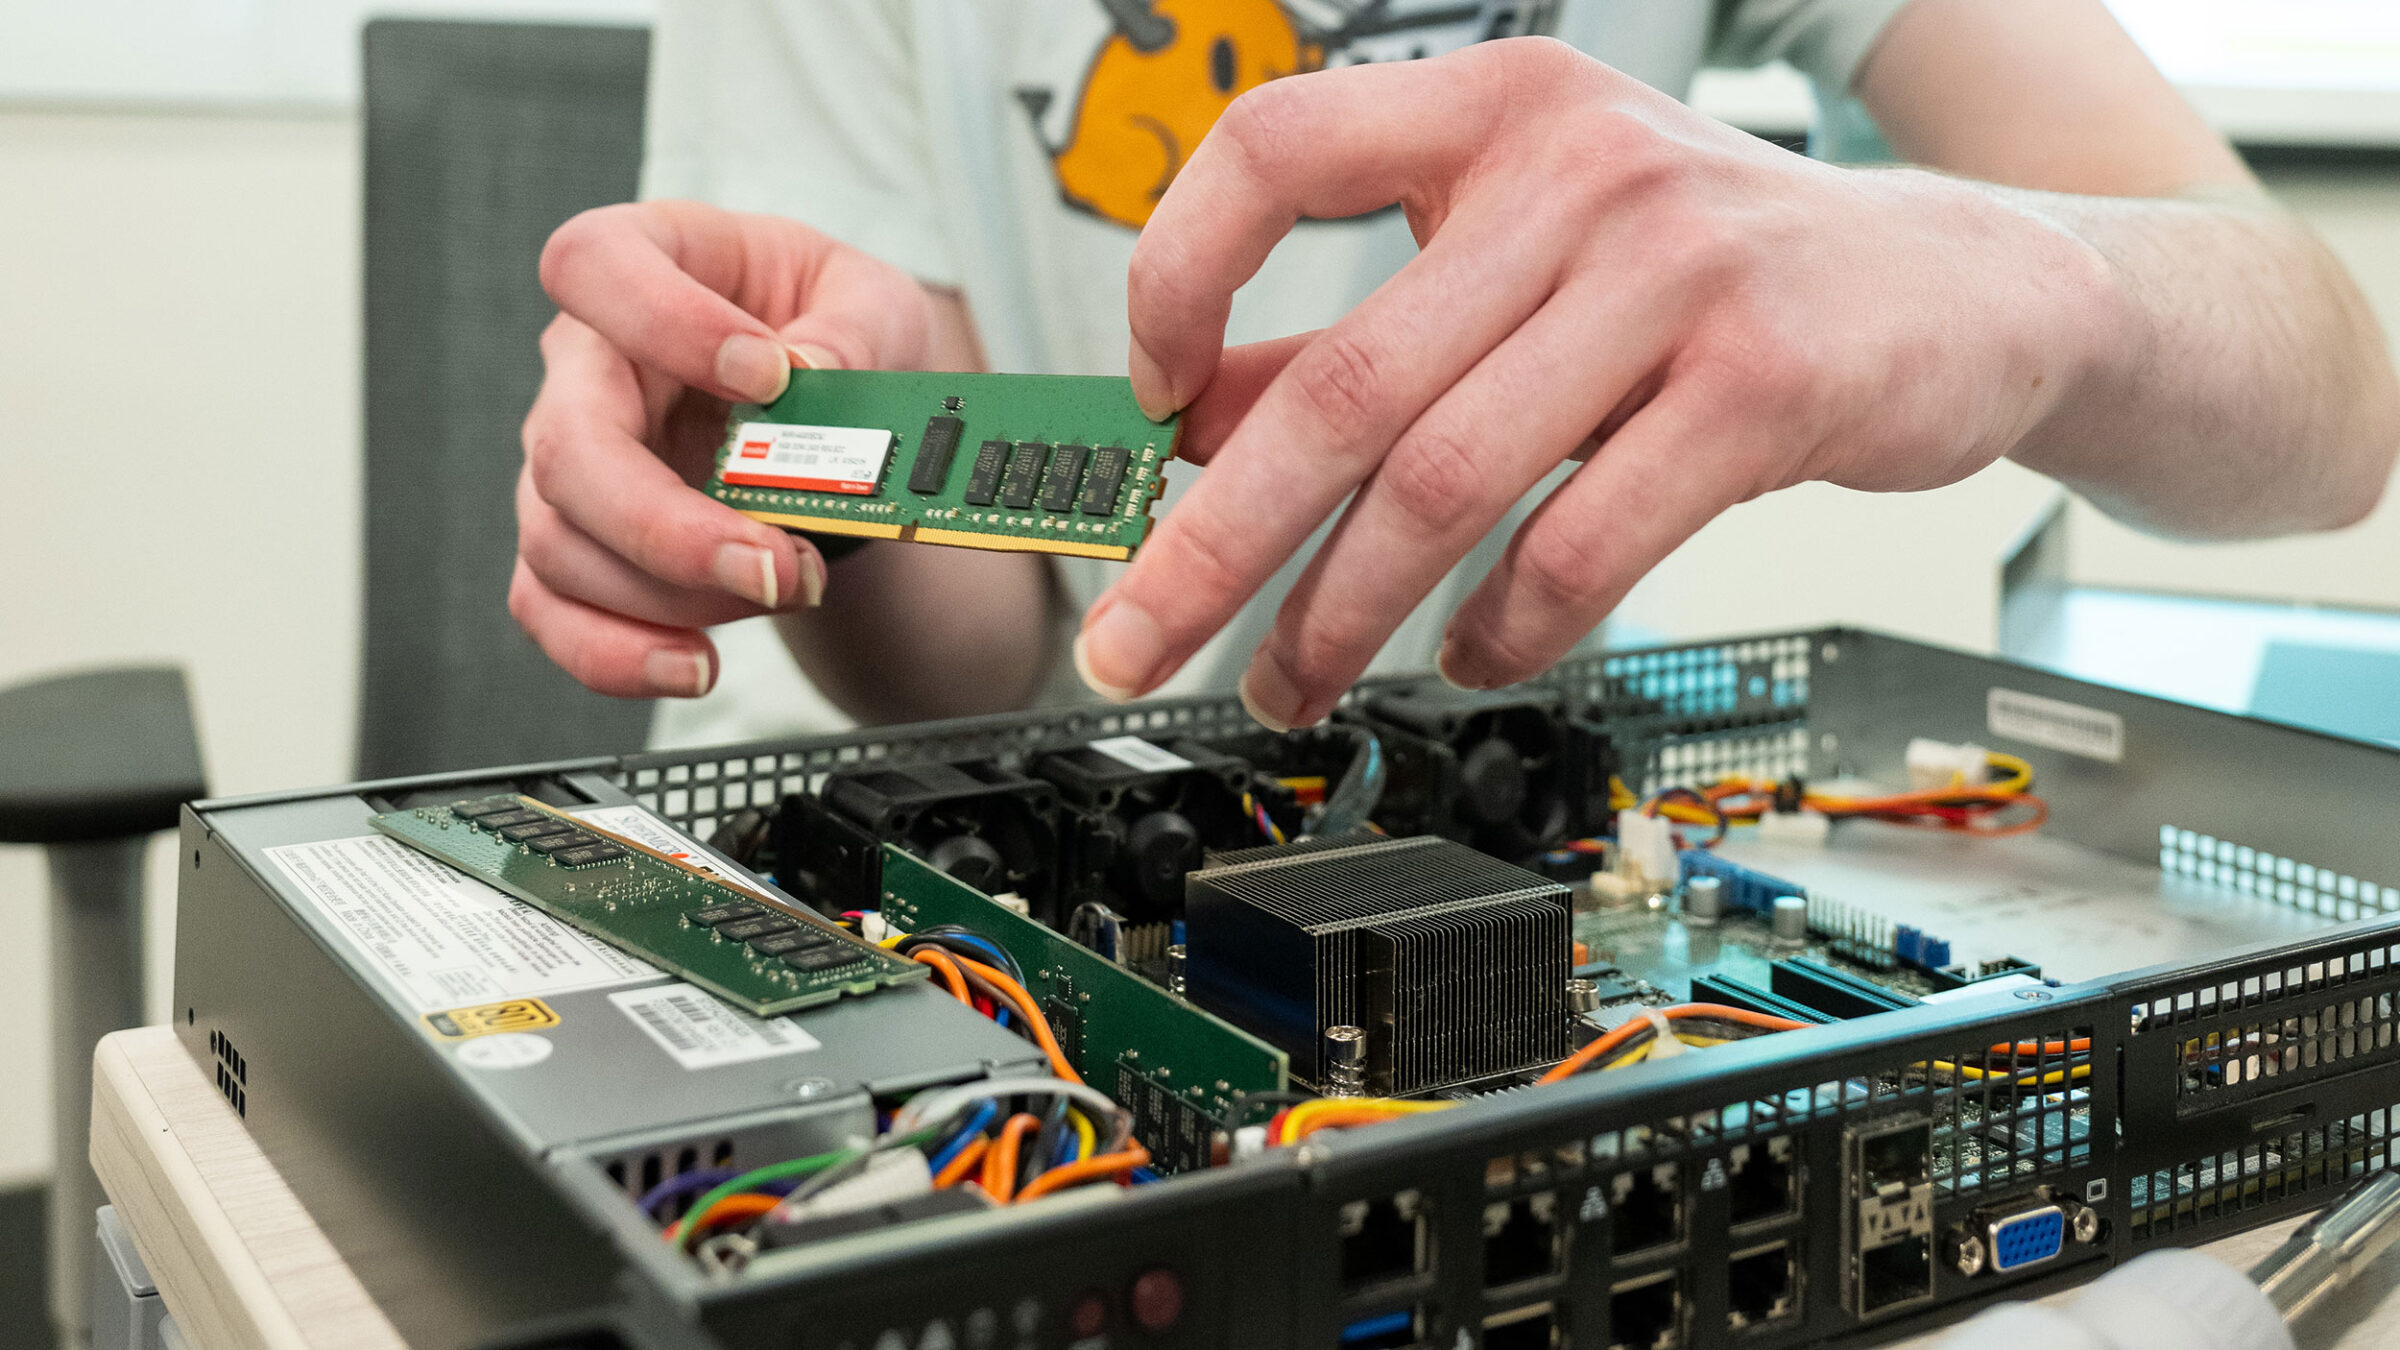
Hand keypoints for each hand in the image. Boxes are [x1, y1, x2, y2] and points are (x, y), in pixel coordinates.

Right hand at [515, 200, 939, 695]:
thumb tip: (812, 378)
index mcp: (645, 265)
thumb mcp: (876, 302)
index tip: (767, 377)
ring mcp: (573, 464)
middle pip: (564, 447)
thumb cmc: (835, 331)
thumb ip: (854, 331)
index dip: (664, 322)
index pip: (593, 265)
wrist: (837, 412)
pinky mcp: (583, 547)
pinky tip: (695, 665)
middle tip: (777, 563)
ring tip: (787, 591)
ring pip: (561, 544)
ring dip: (674, 594)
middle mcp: (587, 367)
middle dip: (669, 526)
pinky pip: (554, 611)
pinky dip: (616, 654)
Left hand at [1075, 37, 2124, 727]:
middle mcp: (1576, 170)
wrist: (1962, 287)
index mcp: (1495, 112)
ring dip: (1343, 613)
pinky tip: (1470, 655)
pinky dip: (1502, 624)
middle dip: (1215, 538)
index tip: (1143, 401)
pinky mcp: (1760, 386)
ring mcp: (1675, 274)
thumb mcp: (1530, 263)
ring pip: (1447, 480)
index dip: (1175, 274)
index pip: (1275, 148)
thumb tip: (1190, 432)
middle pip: (1342, 381)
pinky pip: (1581, 539)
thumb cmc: (1714, 275)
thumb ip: (1366, 333)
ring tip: (1290, 681)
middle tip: (1136, 639)